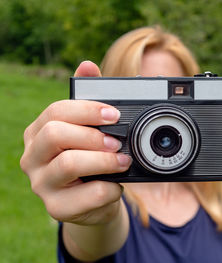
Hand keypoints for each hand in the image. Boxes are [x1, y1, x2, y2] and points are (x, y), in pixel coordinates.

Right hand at [20, 61, 131, 224]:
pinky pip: (85, 196)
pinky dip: (108, 188)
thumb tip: (87, 65)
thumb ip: (88, 98)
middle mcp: (33, 156)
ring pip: (68, 164)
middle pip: (55, 134)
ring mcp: (42, 184)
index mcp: (40, 132)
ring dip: (103, 160)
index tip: (114, 114)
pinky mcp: (57, 208)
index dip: (87, 110)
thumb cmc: (92, 157)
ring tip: (123, 161)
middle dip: (93, 135)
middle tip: (118, 141)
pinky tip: (116, 185)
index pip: (55, 112)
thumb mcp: (90, 129)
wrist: (94, 198)